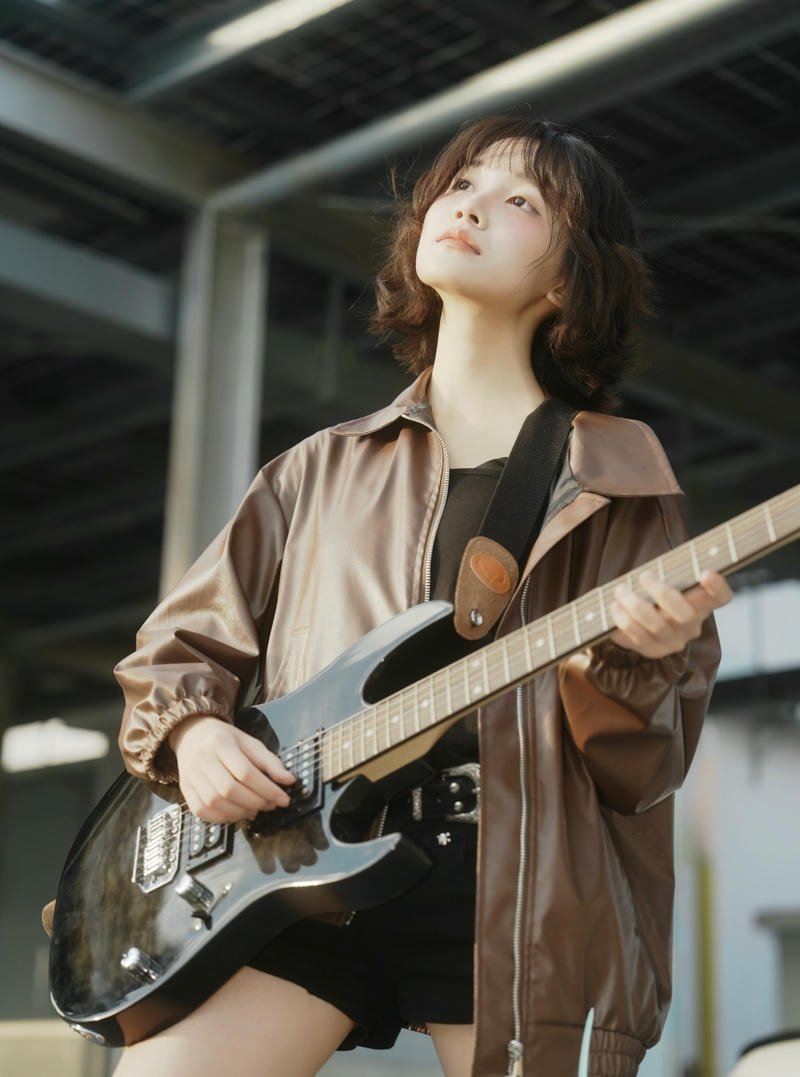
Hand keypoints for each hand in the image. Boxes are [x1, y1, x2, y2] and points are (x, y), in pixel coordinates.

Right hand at [169, 716, 294, 823]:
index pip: (245, 772)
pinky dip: (221, 818)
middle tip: (271, 805)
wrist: (192, 735)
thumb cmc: (225, 740)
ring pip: (215, 802)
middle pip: (230, 789)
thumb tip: (288, 780)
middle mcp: (203, 760)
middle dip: (255, 802)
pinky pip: (201, 811)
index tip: (283, 799)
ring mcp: (191, 776)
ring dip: (240, 812)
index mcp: (221, 743)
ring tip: (255, 809)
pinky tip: (236, 814)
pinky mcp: (185, 789)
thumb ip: (269, 761)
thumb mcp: (250, 742)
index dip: (267, 789)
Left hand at [609, 569, 731, 659]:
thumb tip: (663, 560)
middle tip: (644, 576)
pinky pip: (637, 637)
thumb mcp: (668, 581)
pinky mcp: (651, 650)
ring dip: (636, 606)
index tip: (706, 573)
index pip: (720, 598)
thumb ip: (671, 572)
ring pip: (658, 626)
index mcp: (702, 605)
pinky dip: (624, 620)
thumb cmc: (656, 594)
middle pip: (686, 615)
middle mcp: (691, 626)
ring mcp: (672, 641)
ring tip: (621, 590)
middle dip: (663, 594)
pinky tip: (615, 606)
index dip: (717, 587)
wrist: (639, 623)